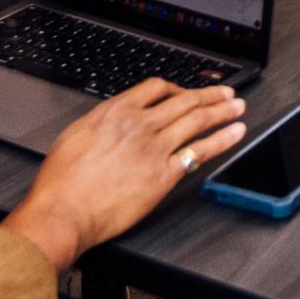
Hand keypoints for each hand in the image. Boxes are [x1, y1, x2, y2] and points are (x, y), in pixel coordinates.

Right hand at [0, 79, 249, 269]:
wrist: (63, 210)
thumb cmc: (61, 181)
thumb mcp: (76, 134)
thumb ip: (101, 122)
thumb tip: (113, 119)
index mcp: (116, 111)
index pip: (156, 88)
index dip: (176, 88)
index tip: (185, 91)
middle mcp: (140, 124)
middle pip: (184, 101)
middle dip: (209, 94)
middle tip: (226, 91)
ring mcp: (155, 148)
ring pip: (197, 120)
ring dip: (223, 110)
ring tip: (237, 106)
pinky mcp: (164, 175)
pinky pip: (200, 152)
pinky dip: (222, 140)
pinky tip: (235, 134)